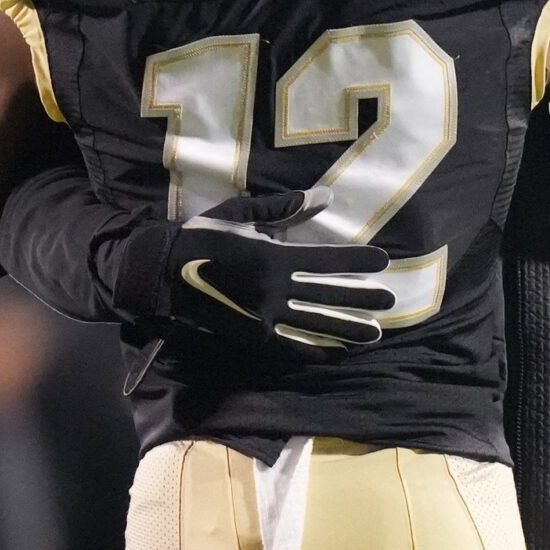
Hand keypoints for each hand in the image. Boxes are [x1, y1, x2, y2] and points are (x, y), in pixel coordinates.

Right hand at [161, 188, 394, 352]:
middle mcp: (272, 290)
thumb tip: (324, 196)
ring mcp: (263, 317)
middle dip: (362, 299)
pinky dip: (314, 351)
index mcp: (272, 257)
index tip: (385, 261)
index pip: (326, 260)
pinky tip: (336, 353)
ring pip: (314, 324)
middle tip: (391, 302)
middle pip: (327, 295)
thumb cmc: (202, 237)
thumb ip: (284, 207)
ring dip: (347, 329)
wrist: (159, 275)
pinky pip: (289, 346)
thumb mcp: (241, 213)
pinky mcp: (251, 336)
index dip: (357, 261)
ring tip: (374, 334)